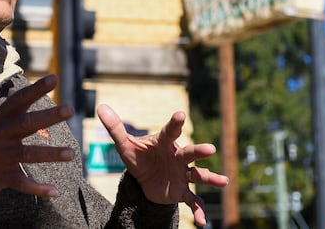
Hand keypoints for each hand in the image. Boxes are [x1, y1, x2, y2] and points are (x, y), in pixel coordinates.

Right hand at [0, 74, 74, 207]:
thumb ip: (5, 110)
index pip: (19, 100)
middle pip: (26, 123)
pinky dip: (38, 188)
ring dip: (51, 154)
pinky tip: (54, 191)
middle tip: (69, 109)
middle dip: (49, 116)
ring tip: (71, 153)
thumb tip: (18, 92)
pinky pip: (22, 183)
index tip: (54, 79)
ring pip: (28, 154)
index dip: (36, 89)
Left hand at [97, 104, 227, 226]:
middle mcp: (177, 156)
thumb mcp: (125, 145)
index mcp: (164, 143)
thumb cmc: (138, 157)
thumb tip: (101, 107)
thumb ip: (115, 128)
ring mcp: (182, 174)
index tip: (181, 115)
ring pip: (198, 175)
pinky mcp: (182, 191)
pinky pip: (192, 200)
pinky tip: (203, 222)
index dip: (175, 123)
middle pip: (189, 152)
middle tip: (210, 149)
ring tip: (223, 181)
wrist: (144, 180)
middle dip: (199, 151)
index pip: (170, 131)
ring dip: (210, 178)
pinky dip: (198, 210)